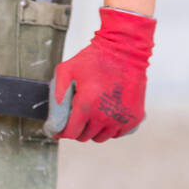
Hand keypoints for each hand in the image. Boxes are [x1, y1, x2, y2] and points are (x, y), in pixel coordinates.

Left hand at [48, 7, 155, 142]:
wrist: (125, 51)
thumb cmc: (96, 59)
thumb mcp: (67, 70)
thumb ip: (57, 92)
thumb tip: (55, 116)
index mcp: (87, 105)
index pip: (71, 133)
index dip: (62, 133)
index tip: (59, 131)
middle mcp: (105, 116)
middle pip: (85, 136)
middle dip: (77, 128)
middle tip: (77, 116)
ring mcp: (121, 119)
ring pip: (101, 137)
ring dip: (94, 129)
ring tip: (92, 114)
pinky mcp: (134, 119)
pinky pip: (116, 133)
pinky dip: (110, 127)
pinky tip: (106, 114)